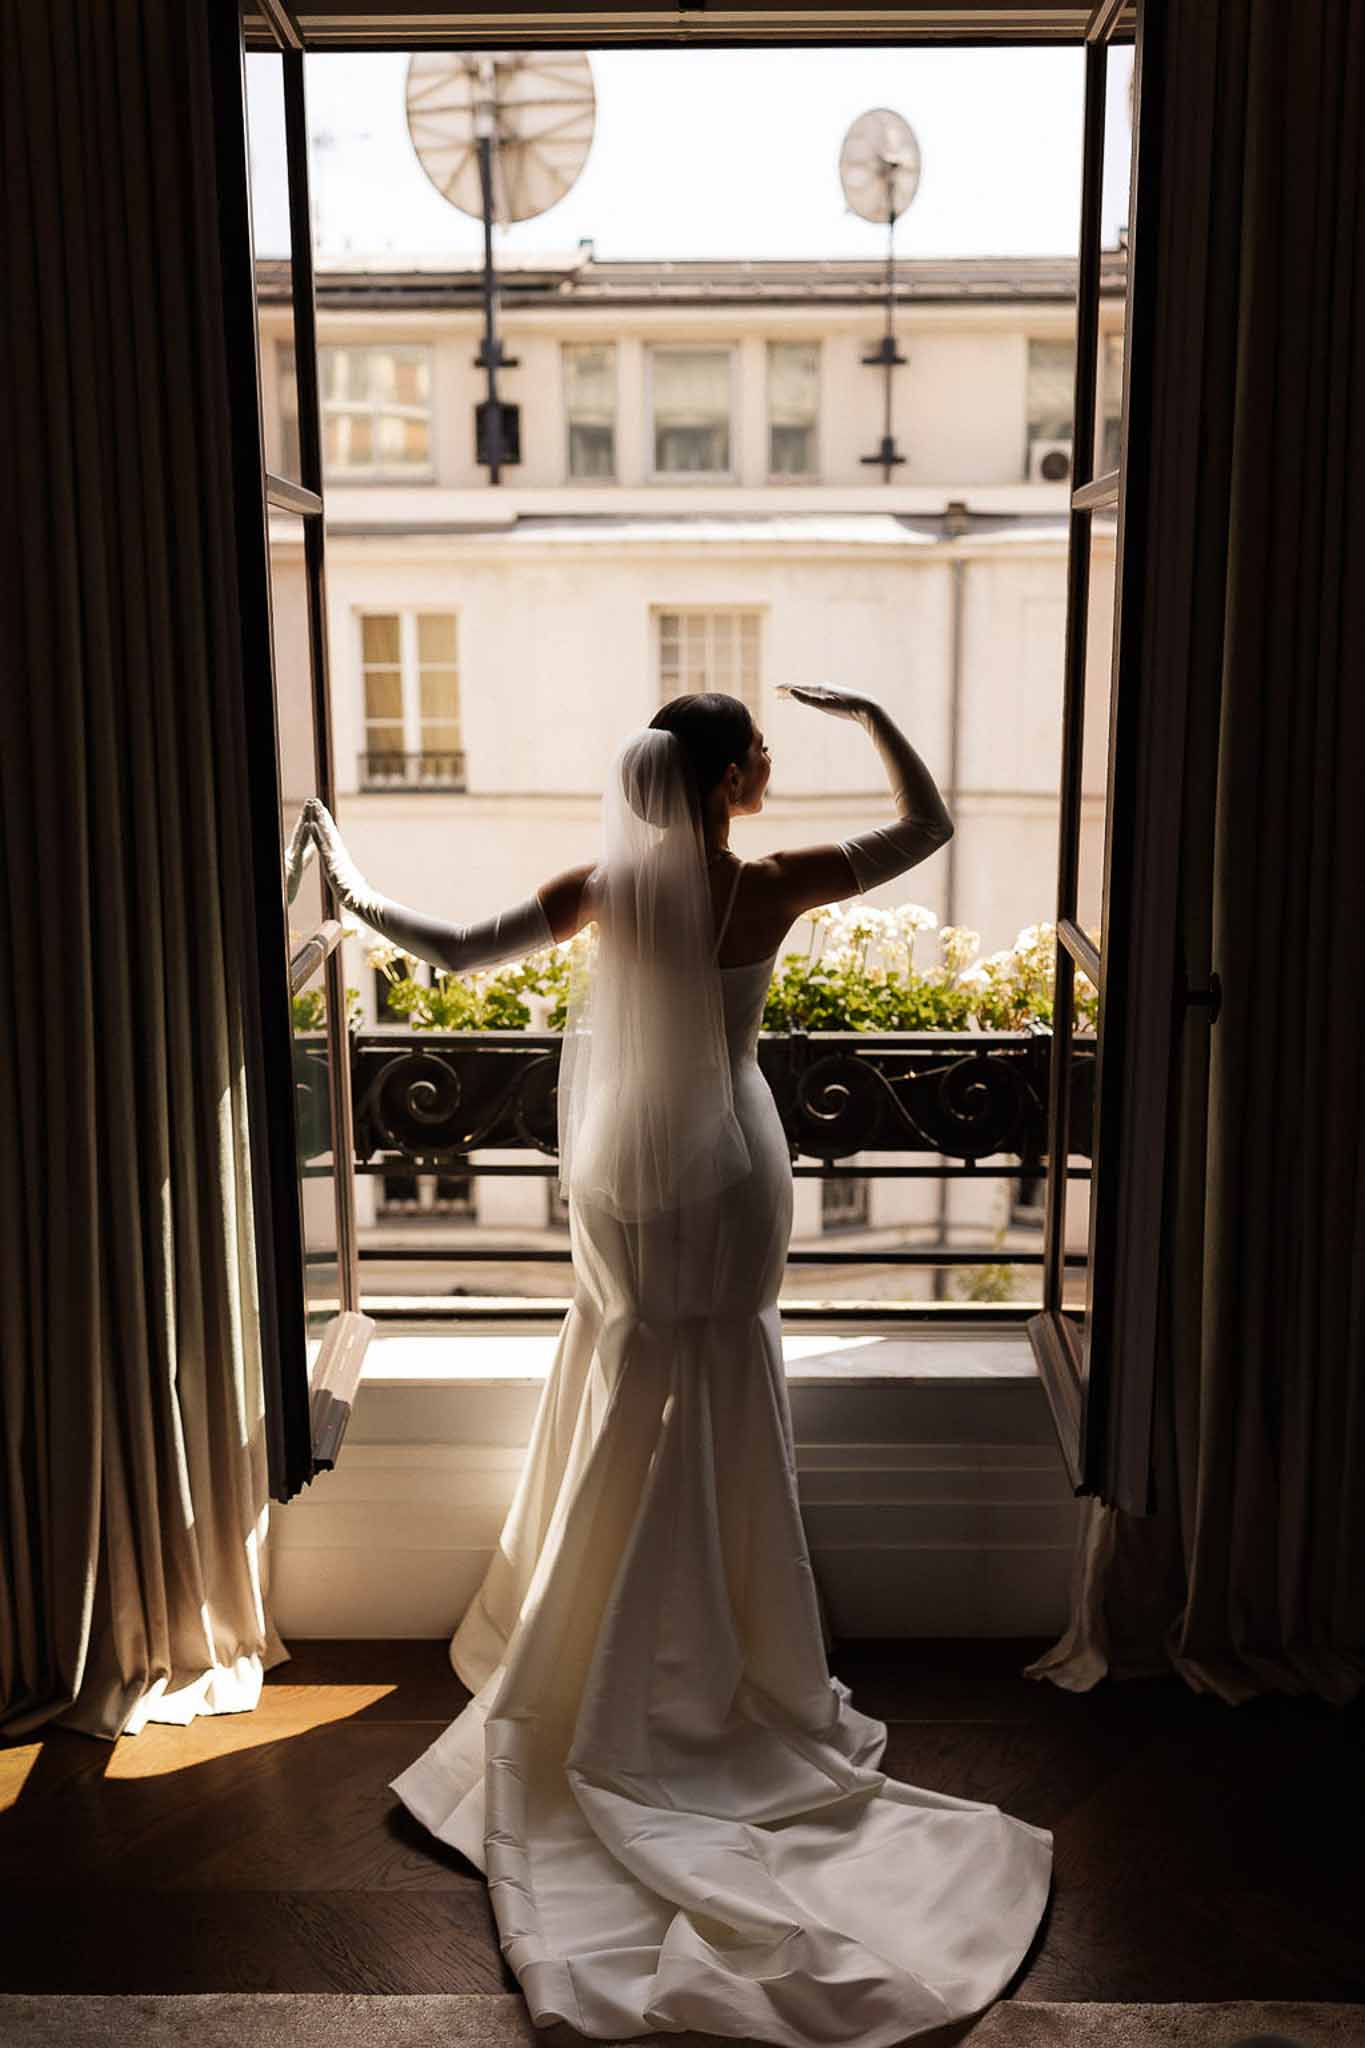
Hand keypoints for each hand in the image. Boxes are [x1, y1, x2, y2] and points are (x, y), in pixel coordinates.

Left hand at [301, 797, 367, 914]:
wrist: (365, 904)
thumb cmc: (359, 899)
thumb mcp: (351, 889)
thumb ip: (349, 883)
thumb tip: (351, 885)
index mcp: (340, 861)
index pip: (331, 840)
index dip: (326, 826)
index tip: (321, 814)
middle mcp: (339, 856)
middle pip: (329, 832)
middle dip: (322, 816)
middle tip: (316, 800)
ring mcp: (336, 859)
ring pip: (326, 834)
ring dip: (319, 819)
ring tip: (313, 804)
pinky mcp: (333, 864)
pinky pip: (322, 847)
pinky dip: (316, 835)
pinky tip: (311, 824)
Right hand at [777, 682, 881, 720]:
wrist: (865, 708)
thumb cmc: (844, 707)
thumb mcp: (823, 704)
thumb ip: (806, 698)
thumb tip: (790, 691)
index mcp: (818, 688)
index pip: (797, 688)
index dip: (785, 690)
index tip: (773, 690)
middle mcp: (823, 688)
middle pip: (801, 689)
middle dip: (788, 691)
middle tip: (776, 693)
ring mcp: (829, 692)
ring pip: (809, 692)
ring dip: (798, 694)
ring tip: (791, 695)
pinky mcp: (835, 698)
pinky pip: (817, 696)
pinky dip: (809, 697)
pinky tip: (812, 699)